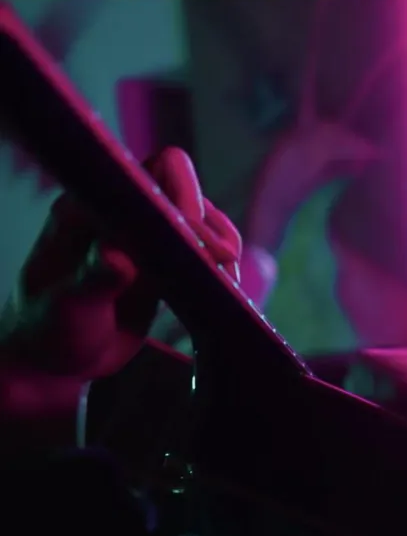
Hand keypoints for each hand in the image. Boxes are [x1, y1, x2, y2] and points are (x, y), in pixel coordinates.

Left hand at [0, 147, 240, 383]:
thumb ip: (92, 281)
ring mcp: (143, 230)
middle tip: (220, 265)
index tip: (196, 243)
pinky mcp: (164, 254)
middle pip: (179, 183)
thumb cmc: (53, 333)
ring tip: (225, 283)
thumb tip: (118, 256)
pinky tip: (225, 287)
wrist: (62, 357)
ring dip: (221, 243)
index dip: (177, 199)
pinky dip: (223, 262)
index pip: (140, 178)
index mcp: (84, 210)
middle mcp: (115, 210)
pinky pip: (205, 243)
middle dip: (206, 223)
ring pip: (200, 213)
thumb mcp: (67, 312)